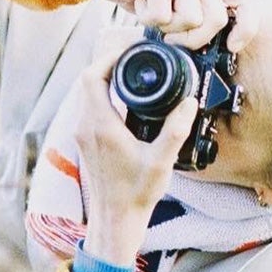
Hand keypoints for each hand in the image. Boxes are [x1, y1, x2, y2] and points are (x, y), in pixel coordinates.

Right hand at [70, 0, 260, 51]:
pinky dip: (146, 18)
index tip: (230, 46)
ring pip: (190, 19)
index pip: (248, 4)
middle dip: (193, 39)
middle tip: (171, 35)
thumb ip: (202, 20)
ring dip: (166, 28)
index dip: (246, 29)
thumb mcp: (180, 5)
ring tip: (154, 13)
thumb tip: (221, 54)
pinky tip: (140, 2)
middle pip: (216, 20)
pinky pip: (161, 15)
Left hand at [72, 45, 197, 267]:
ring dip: (104, 80)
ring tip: (131, 73)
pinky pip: (89, 108)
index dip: (108, 57)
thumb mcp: (161, 161)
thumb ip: (176, 129)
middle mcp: (86, 127)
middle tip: (133, 58)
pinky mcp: (86, 143)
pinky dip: (103, 96)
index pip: (92, 76)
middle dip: (108, 64)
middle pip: (87, 81)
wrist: (115, 220)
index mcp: (101, 126)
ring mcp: (83, 135)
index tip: (130, 51)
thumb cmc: (135, 194)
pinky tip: (125, 100)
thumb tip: (189, 102)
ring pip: (86, 94)